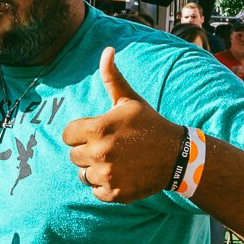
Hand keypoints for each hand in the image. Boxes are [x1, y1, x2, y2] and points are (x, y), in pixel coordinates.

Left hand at [63, 47, 182, 203]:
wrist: (176, 156)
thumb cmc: (149, 125)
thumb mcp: (129, 100)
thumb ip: (111, 77)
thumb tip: (107, 50)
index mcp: (98, 129)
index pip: (67, 135)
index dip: (80, 133)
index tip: (97, 132)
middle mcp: (99, 153)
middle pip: (74, 156)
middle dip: (87, 151)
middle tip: (111, 147)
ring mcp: (107, 175)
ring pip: (83, 174)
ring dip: (95, 169)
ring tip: (117, 161)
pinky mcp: (114, 193)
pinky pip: (95, 190)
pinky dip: (105, 186)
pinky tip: (122, 174)